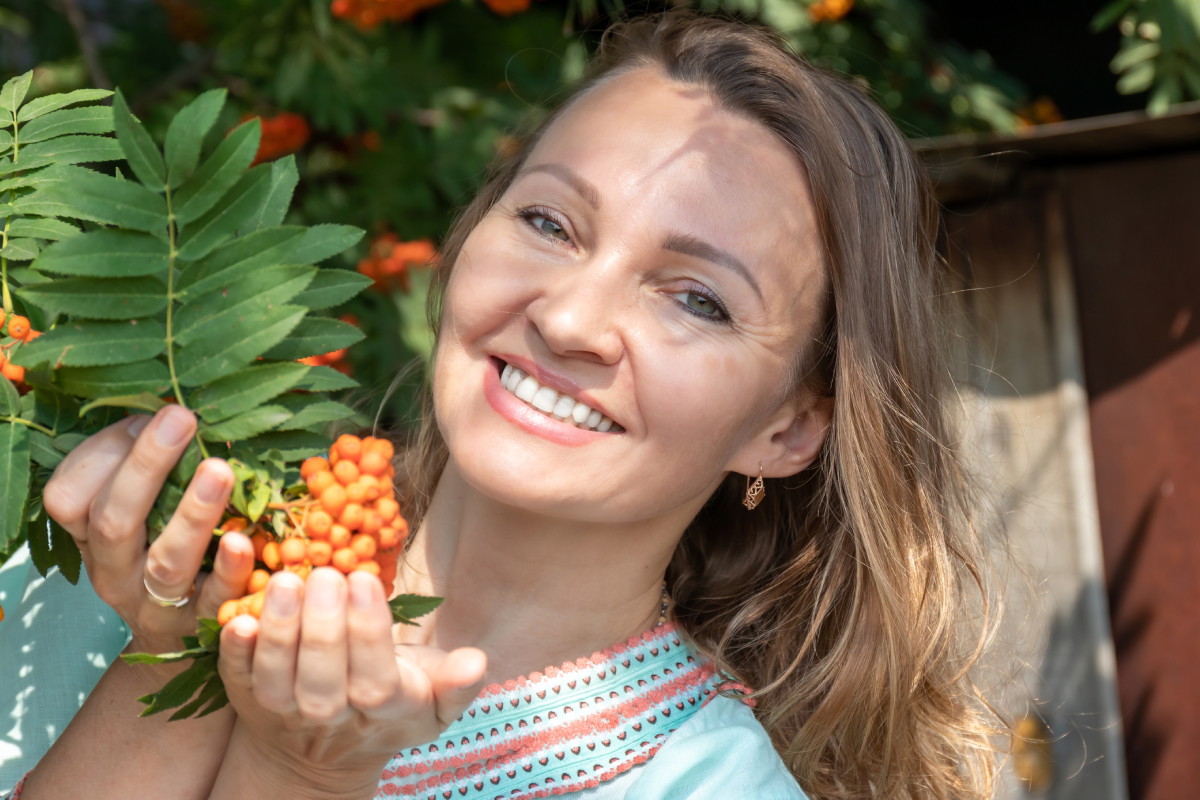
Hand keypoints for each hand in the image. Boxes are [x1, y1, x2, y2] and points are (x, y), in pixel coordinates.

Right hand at [43, 405, 254, 652]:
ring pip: (165, 561)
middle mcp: (114, 571)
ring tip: (220, 470)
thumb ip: (150, 467)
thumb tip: (173, 407)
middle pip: (114, 522)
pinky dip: (231, 570)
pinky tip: (247, 539)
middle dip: (146, 466)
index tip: (145, 416)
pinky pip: (215, 600)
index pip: (68, 498)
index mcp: (90, 536)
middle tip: (182, 417)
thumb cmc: (164, 548)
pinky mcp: (202, 627)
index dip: (102, 454)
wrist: (180, 640)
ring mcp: (157, 603)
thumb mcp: (143, 510)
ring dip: (193, 514)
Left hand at [214, 568, 487, 797]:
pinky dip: (233, 651)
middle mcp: (331, 717)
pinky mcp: (247, 698)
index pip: (375, 680)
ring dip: (279, 632)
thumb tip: (476, 660)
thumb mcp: (434, 698)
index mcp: (384, 711)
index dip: (368, 635)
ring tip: (286, 581)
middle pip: (323, 683)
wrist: (327, 750)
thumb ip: (457, 682)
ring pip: (278, 680)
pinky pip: (236, 677)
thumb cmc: (392, 703)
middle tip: (326, 574)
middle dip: (323, 628)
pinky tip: (238, 616)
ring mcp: (285, 711)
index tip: (366, 583)